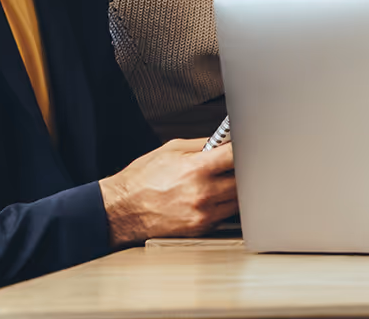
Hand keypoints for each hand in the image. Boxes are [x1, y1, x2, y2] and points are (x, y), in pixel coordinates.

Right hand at [99, 138, 237, 246]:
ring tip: (221, 181)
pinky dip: (223, 205)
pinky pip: (224, 215)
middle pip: (242, 180)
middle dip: (240, 170)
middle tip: (231, 165)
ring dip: (235, 189)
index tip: (245, 146)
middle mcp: (202, 193)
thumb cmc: (142, 179)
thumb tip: (224, 140)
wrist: (122, 210)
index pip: (235, 156)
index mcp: (196, 169)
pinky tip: (210, 198)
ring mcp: (203, 214)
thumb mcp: (171, 150)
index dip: (243, 148)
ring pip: (237, 200)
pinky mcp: (200, 228)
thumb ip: (202, 144)